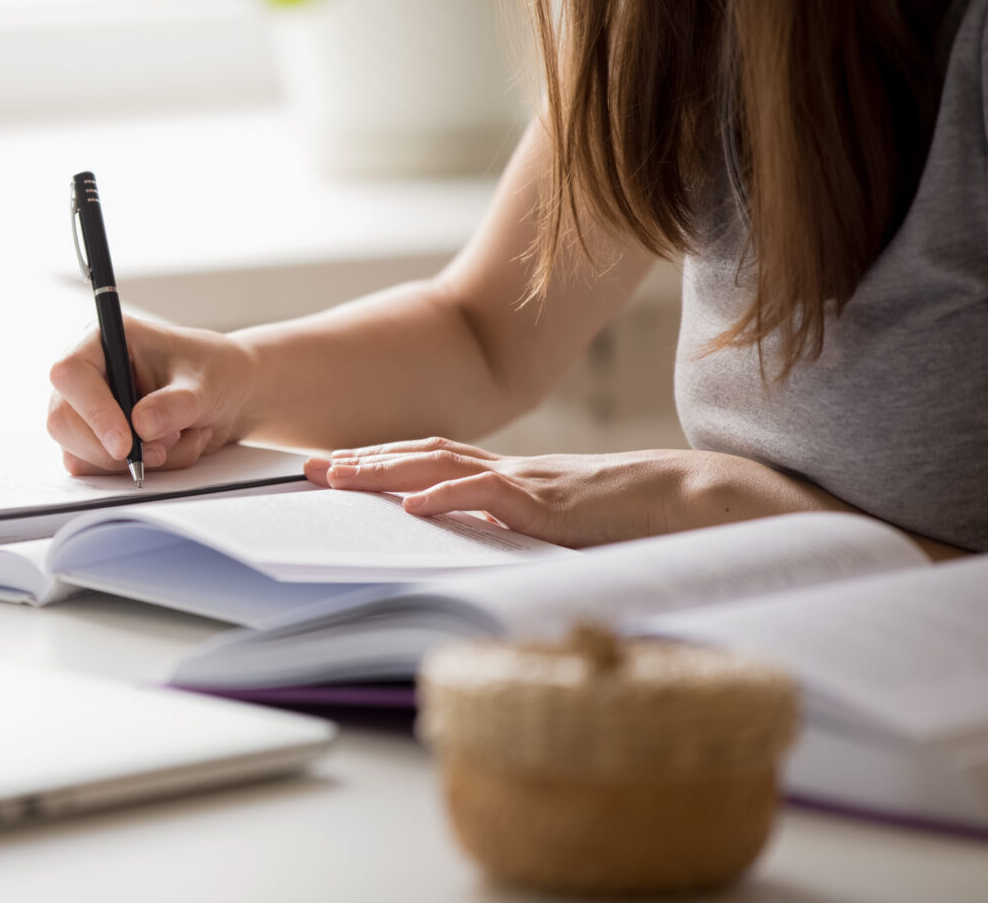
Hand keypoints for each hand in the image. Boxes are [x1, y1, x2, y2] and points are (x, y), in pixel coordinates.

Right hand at [47, 316, 256, 475]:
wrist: (230, 394)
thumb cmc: (215, 372)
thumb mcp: (205, 385)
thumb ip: (175, 404)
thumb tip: (141, 426)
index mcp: (104, 341)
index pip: (71, 375)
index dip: (92, 412)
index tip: (125, 444)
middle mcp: (88, 375)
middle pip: (63, 421)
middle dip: (112, 449)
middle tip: (160, 452)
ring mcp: (88, 410)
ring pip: (80, 453)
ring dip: (135, 460)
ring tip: (179, 439)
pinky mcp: (97, 440)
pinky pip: (100, 470)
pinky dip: (142, 469)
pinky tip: (173, 448)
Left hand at [303, 438, 858, 546]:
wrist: (694, 500)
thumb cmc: (634, 518)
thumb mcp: (562, 528)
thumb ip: (520, 531)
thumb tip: (476, 548)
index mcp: (512, 479)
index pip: (433, 462)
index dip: (381, 464)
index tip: (334, 469)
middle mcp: (511, 472)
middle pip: (422, 455)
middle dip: (363, 461)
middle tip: (309, 468)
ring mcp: (528, 482)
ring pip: (442, 465)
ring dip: (386, 471)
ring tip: (340, 477)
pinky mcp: (551, 502)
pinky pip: (491, 494)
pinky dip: (448, 496)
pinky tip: (413, 505)